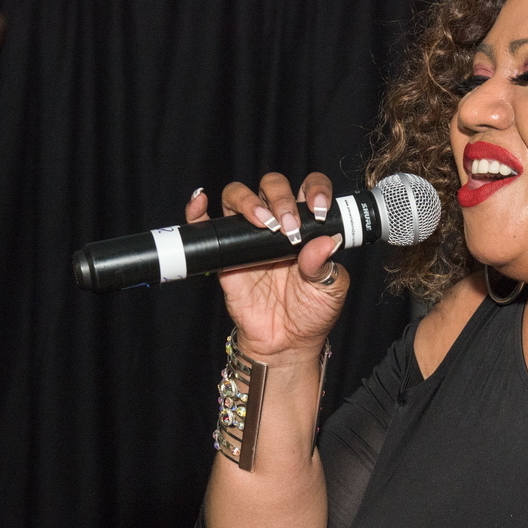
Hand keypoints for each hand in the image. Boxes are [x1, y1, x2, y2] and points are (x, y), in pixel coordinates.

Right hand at [186, 172, 344, 363]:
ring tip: (264, 225)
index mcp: (307, 226)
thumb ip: (326, 264)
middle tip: (289, 228)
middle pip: (271, 186)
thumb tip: (325, 240)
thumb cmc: (311, 311)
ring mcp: (249, 236)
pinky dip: (197, 210)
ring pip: (238, 196)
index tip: (320, 210)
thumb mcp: (330, 289)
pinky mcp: (226, 252)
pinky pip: (205, 225)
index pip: (309, 188)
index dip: (315, 190)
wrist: (286, 342)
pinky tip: (201, 204)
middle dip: (280, 199)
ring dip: (249, 202)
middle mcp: (277, 223)